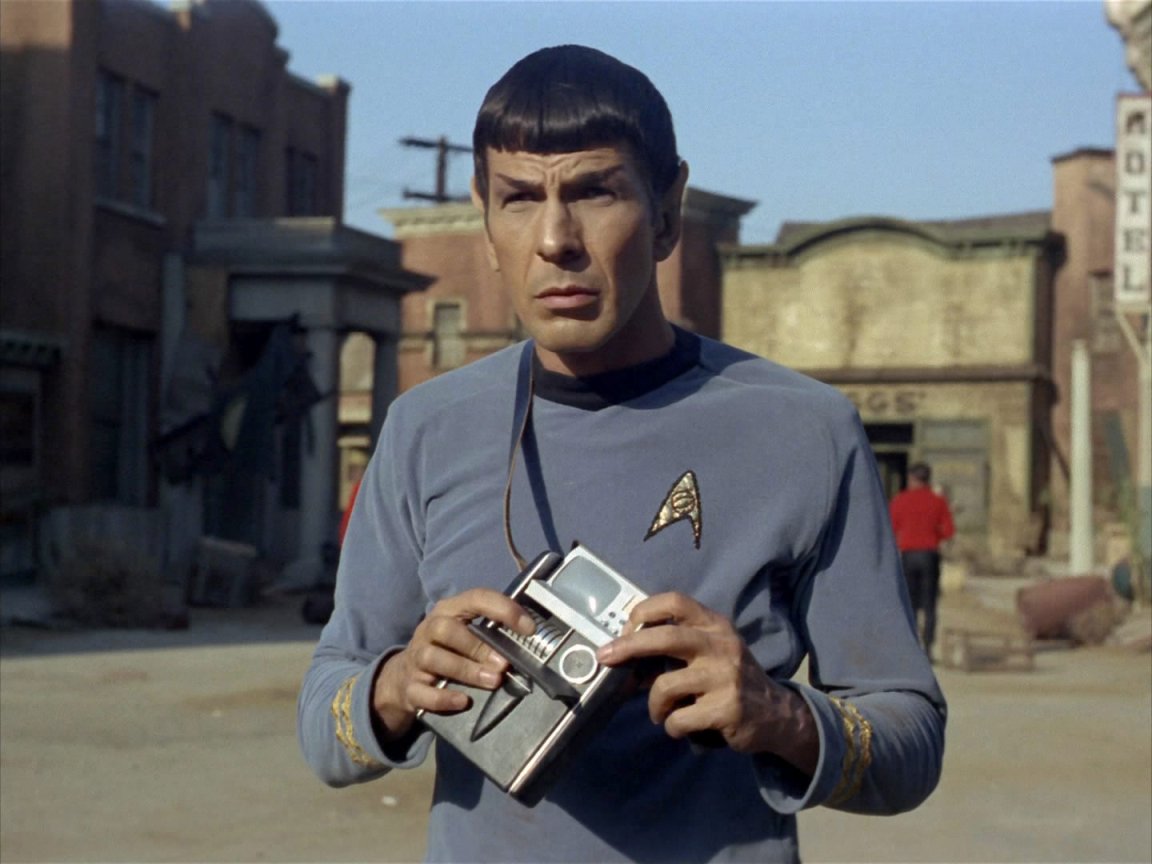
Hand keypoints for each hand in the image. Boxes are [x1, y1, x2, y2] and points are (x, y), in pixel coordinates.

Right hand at [371, 589, 535, 740]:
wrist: (405, 678)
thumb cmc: (448, 650)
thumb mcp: (466, 633)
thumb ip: (492, 633)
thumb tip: (528, 642)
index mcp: (449, 610)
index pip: (476, 598)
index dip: (503, 609)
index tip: (529, 628)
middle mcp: (428, 629)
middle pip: (446, 629)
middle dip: (477, 646)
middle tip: (504, 664)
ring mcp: (416, 658)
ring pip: (433, 659)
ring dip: (466, 670)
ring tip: (493, 681)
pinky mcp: (410, 687)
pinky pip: (423, 693)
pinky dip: (443, 698)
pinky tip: (463, 701)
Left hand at [596, 592, 817, 775]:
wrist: (777, 715)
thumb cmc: (729, 680)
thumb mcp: (711, 653)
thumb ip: (675, 649)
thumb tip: (622, 655)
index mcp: (715, 626)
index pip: (676, 602)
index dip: (644, 610)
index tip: (626, 628)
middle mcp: (722, 645)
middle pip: (665, 637)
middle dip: (628, 647)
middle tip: (605, 658)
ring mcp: (726, 677)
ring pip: (665, 686)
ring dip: (654, 705)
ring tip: (661, 713)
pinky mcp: (728, 709)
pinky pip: (679, 719)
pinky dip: (672, 727)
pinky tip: (682, 727)